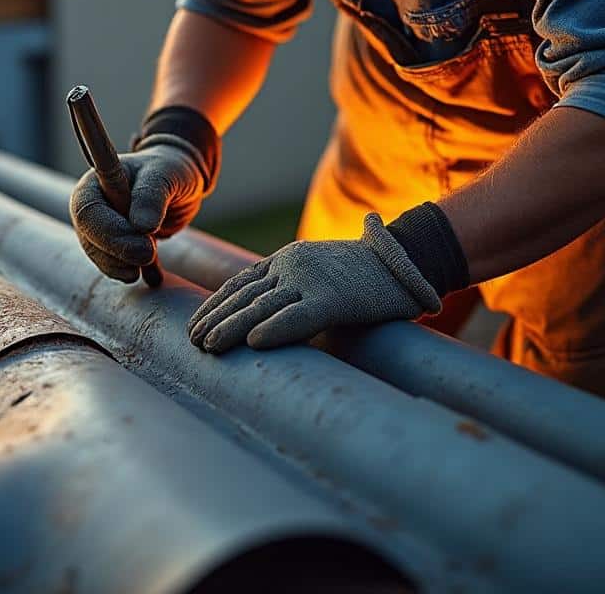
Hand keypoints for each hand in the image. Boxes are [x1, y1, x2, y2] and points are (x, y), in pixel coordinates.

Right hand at [70, 140, 206, 282]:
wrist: (180, 182)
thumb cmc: (169, 169)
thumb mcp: (164, 174)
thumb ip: (151, 195)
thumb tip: (142, 226)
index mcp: (94, 184)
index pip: (87, 211)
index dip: (109, 229)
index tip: (143, 232)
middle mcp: (93, 208)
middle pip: (91, 238)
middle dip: (119, 250)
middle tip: (150, 253)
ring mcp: (102, 230)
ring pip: (102, 257)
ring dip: (125, 265)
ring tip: (152, 257)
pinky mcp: (117, 247)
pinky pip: (117, 268)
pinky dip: (136, 273)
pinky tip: (154, 275)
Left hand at [187, 214, 441, 352]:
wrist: (412, 259)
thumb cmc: (369, 274)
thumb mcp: (323, 275)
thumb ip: (296, 290)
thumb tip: (266, 319)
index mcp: (288, 258)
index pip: (240, 282)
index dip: (216, 305)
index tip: (196, 324)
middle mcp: (293, 266)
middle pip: (243, 296)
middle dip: (215, 319)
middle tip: (191, 341)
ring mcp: (313, 280)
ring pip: (262, 307)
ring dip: (230, 328)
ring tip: (208, 346)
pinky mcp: (335, 299)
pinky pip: (298, 317)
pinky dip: (274, 329)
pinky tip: (253, 342)